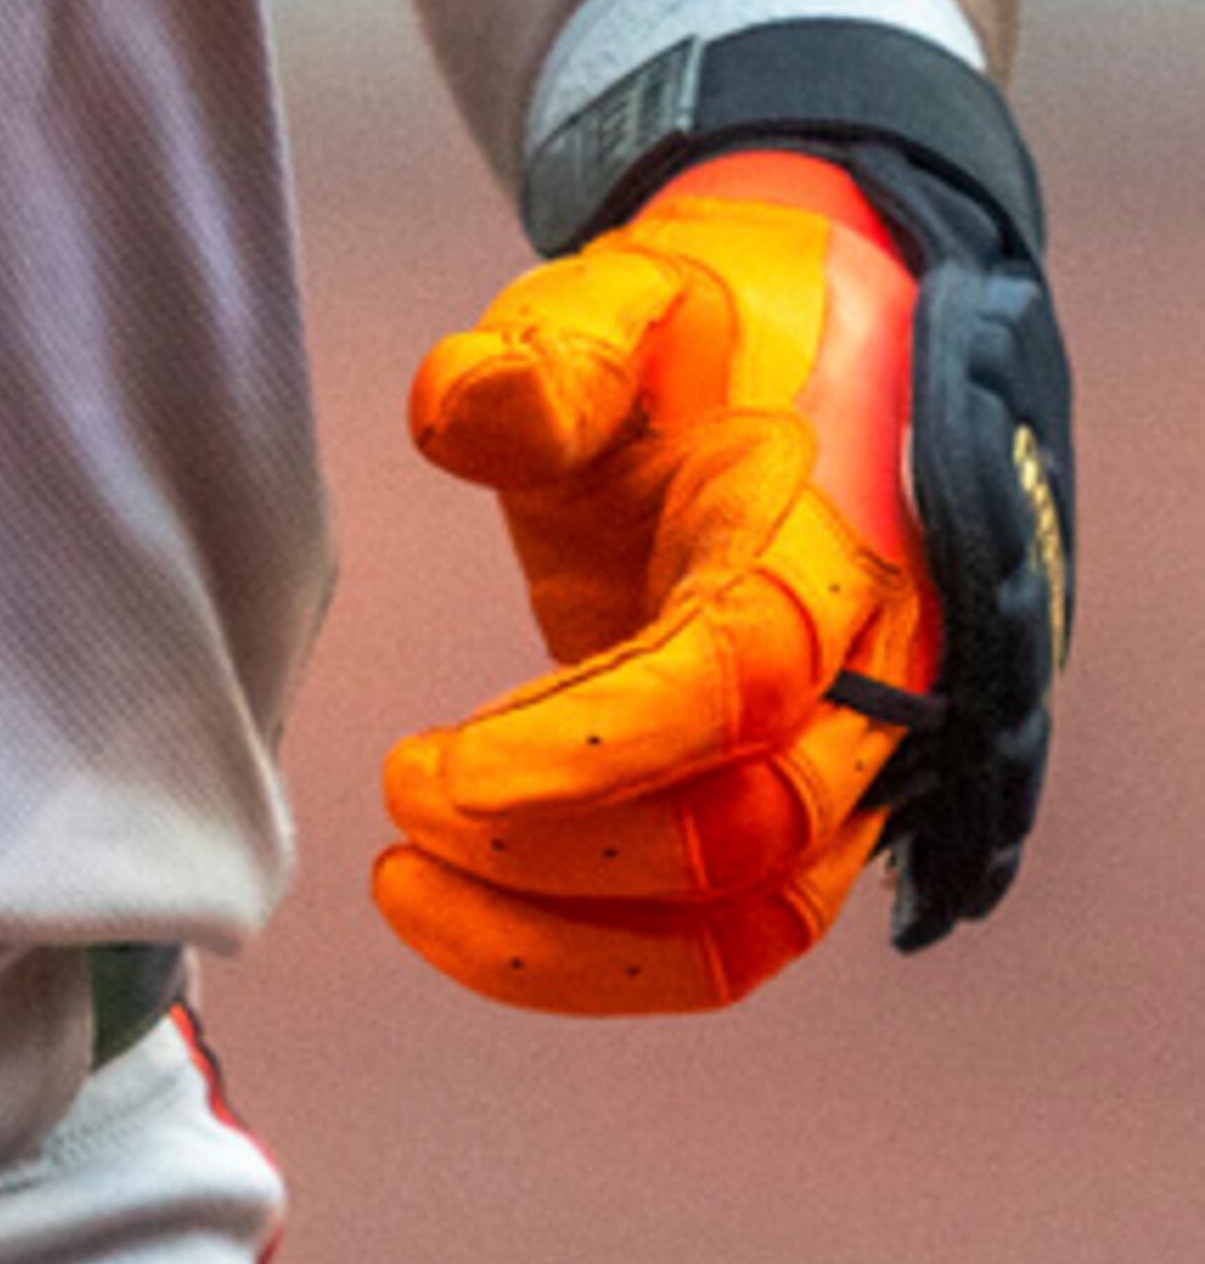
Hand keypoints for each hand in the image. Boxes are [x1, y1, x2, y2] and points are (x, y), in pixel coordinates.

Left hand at [376, 157, 932, 1013]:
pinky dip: (603, 962)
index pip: (731, 685)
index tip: (435, 773)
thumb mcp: (622, 302)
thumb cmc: (703, 342)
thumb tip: (460, 407)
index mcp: (819, 545)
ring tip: (406, 890)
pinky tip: (468, 920)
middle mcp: (864, 679)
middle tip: (400, 802)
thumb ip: (550, 351)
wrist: (815, 362)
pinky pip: (730, 937)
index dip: (587, 753)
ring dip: (574, 945)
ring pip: (754, 925)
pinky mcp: (798, 815)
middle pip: (751, 834)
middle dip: (562, 856)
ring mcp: (844, 762)